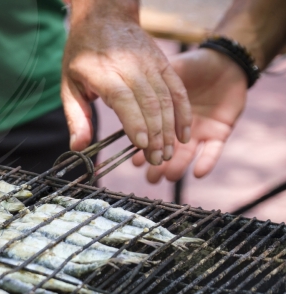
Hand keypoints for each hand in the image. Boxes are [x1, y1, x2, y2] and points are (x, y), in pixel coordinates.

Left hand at [62, 0, 190, 165]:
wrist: (104, 17)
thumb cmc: (82, 54)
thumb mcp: (69, 85)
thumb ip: (76, 118)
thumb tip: (78, 147)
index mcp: (103, 72)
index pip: (122, 98)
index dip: (134, 121)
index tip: (141, 144)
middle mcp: (130, 67)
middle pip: (148, 101)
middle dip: (155, 134)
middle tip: (156, 159)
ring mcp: (150, 64)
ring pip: (165, 97)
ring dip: (169, 128)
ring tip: (167, 152)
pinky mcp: (163, 63)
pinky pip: (177, 89)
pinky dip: (183, 112)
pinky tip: (184, 133)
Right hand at [132, 49, 247, 181]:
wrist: (227, 60)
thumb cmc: (194, 64)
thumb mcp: (168, 71)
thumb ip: (151, 84)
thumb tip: (121, 91)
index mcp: (164, 113)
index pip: (151, 134)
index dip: (143, 146)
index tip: (134, 160)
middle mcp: (179, 127)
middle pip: (167, 150)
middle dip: (157, 164)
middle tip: (149, 177)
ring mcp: (199, 131)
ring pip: (187, 154)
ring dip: (178, 167)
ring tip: (167, 177)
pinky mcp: (219, 133)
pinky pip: (213, 150)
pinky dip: (207, 162)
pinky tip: (198, 173)